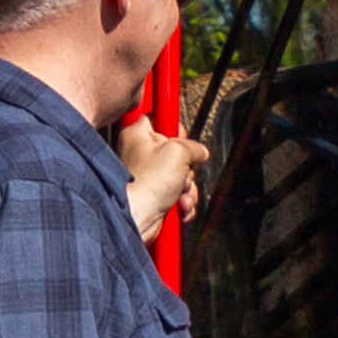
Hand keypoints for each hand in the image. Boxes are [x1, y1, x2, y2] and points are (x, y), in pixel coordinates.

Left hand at [119, 115, 207, 237]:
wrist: (136, 218)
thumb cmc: (148, 182)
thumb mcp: (178, 151)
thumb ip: (193, 146)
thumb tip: (201, 152)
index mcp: (137, 135)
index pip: (158, 119)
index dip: (175, 128)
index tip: (182, 136)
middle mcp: (139, 154)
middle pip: (175, 152)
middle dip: (187, 168)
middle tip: (182, 174)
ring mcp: (146, 178)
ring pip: (180, 177)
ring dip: (188, 188)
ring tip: (181, 195)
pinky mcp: (152, 198)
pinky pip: (176, 196)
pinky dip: (182, 203)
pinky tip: (179, 208)